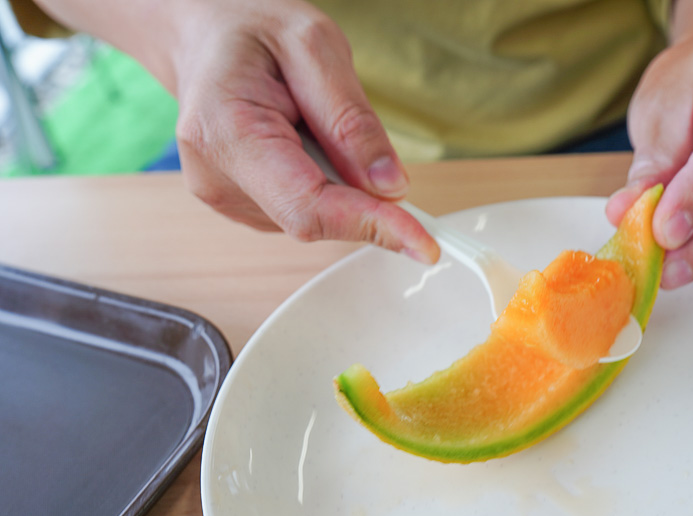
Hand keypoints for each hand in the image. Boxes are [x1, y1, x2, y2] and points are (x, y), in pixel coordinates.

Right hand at [171, 0, 438, 261]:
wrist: (207, 37)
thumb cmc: (253, 33)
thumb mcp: (315, 47)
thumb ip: (352, 121)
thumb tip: (390, 187)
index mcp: (224, 132)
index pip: (308, 207)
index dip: (370, 226)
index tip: (422, 243)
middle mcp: (216, 177)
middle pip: (314, 218)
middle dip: (361, 195)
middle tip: (374, 151)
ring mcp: (225, 197)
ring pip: (314, 217)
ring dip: (339, 182)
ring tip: (313, 122)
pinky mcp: (241, 205)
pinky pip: (305, 210)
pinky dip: (324, 183)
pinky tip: (304, 142)